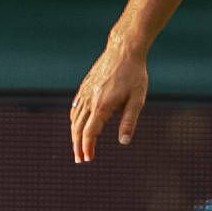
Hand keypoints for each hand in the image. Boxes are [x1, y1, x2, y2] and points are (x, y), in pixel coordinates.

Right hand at [70, 37, 150, 162]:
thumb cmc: (134, 75)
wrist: (123, 50)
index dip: (88, 147)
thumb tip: (124, 142)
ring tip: (78, 146)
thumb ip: (129, 121)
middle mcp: (89, 101)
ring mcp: (84, 92)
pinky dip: (74, 119)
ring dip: (75, 134)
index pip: (90, 133)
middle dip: (78, 146)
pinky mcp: (84, 86)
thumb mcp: (137, 100)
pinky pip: (75, 107)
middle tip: (80, 159)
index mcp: (102, 106)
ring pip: (74, 118)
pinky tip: (76, 124)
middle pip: (78, 128)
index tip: (88, 159)